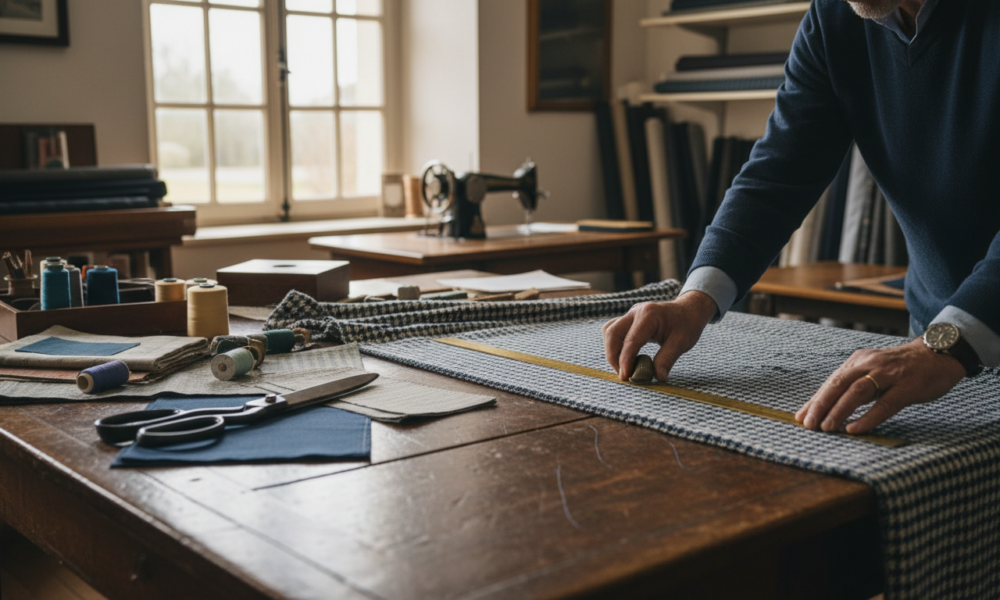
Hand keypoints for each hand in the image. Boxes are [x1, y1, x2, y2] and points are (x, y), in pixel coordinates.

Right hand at [602, 291, 717, 381]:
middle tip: (623, 374)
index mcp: (649, 315)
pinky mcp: (629, 320)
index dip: (625, 360)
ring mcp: (630, 314)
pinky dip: (615, 346)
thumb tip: (658, 377)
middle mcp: (636, 312)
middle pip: (612, 333)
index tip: (625, 376)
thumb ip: (667, 359)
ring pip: (609, 331)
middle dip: (613, 356)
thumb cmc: (687, 324)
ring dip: (611, 351)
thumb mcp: (681, 342)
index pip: (631, 340)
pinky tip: (625, 358)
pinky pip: (613, 331)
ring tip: (623, 368)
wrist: (689, 310)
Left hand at [795, 337, 966, 433]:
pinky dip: (867, 417)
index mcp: (858, 361)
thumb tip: (827, 407)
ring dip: (839, 410)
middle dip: (820, 405)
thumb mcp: (873, 372)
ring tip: (826, 428)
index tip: (800, 417)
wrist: (939, 354)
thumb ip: (853, 386)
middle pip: (838, 384)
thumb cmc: (901, 369)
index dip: (816, 400)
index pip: (832, 382)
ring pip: (857, 392)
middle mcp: (869, 365)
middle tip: (808, 424)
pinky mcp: (907, 387)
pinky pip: (884, 404)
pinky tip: (855, 429)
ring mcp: (888, 375)